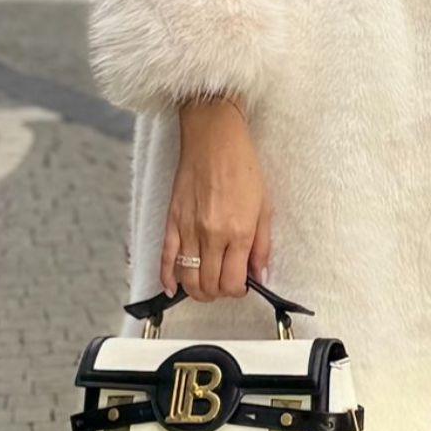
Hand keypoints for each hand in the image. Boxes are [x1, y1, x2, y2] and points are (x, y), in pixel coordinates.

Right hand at [164, 95, 273, 303]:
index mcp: (238, 232)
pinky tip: (173, 287)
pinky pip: (166, 259)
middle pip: (209, 286)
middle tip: (225, 284)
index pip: (234, 283)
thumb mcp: (264, 205)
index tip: (242, 285)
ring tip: (205, 286)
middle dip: (219, 293)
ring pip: (187, 279)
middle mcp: (212, 235)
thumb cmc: (241, 166)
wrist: (214, 137)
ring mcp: (189, 229)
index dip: (238, 291)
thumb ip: (262, 245)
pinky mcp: (172, 221)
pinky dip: (168, 279)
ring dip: (196, 291)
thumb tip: (260, 274)